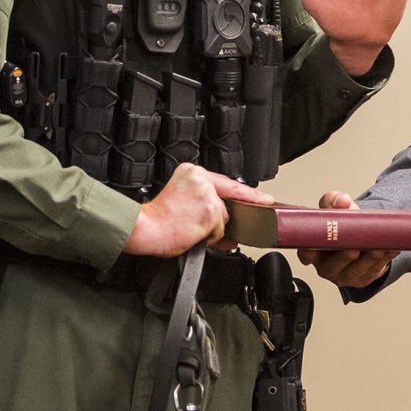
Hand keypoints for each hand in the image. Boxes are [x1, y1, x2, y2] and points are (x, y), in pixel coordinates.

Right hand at [123, 165, 273, 257]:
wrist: (145, 228)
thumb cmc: (158, 220)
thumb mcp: (182, 202)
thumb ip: (206, 206)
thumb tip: (229, 228)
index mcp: (192, 173)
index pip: (227, 183)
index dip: (249, 193)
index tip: (265, 199)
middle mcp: (201, 179)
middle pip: (226, 204)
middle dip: (221, 220)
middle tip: (197, 224)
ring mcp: (207, 194)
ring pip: (223, 219)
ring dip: (210, 230)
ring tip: (189, 228)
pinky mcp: (210, 211)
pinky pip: (219, 231)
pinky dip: (208, 238)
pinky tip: (191, 233)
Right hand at [297, 190, 397, 288]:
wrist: (358, 235)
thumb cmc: (340, 224)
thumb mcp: (333, 208)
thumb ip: (334, 201)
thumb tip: (344, 202)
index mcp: (314, 251)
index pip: (305, 254)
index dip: (308, 254)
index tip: (312, 252)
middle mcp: (327, 267)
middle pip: (335, 264)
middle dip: (347, 254)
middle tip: (356, 245)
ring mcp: (345, 276)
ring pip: (357, 269)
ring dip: (370, 257)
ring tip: (381, 244)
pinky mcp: (363, 279)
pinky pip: (374, 270)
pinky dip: (385, 259)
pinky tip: (392, 247)